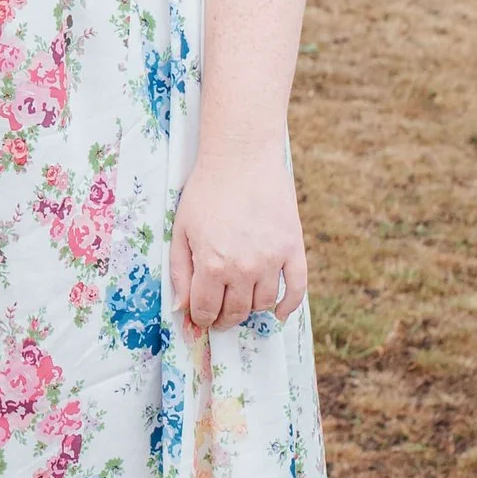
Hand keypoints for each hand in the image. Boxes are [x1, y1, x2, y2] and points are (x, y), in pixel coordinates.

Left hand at [170, 139, 305, 334]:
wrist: (242, 158)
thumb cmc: (205, 191)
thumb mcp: (180, 229)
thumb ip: (179, 271)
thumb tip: (181, 307)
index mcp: (212, 265)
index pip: (206, 310)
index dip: (201, 318)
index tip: (201, 317)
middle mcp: (243, 268)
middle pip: (235, 311)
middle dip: (224, 319)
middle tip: (219, 316)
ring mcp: (272, 260)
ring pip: (262, 303)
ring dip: (250, 310)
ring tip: (241, 303)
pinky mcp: (293, 249)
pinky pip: (296, 289)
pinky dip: (288, 306)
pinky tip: (278, 313)